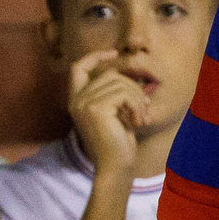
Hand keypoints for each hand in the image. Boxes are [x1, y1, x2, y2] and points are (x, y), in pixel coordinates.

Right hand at [68, 49, 145, 175]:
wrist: (114, 166)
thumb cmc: (117, 142)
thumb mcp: (114, 113)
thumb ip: (114, 93)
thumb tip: (132, 74)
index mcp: (76, 101)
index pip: (77, 68)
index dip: (94, 56)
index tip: (113, 53)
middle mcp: (75, 100)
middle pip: (109, 74)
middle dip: (133, 88)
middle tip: (144, 109)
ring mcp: (83, 103)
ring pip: (120, 82)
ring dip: (138, 99)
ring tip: (142, 117)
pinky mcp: (95, 108)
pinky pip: (123, 93)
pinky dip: (137, 105)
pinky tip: (139, 121)